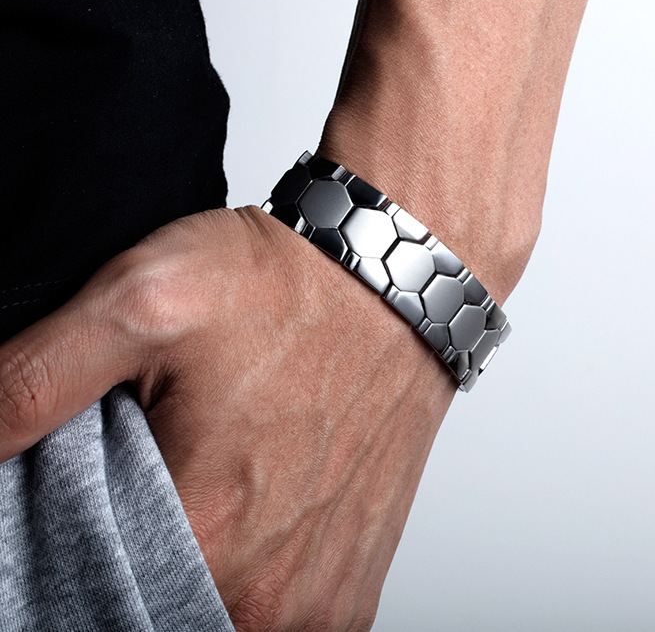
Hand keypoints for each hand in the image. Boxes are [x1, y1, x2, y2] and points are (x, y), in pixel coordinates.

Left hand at [0, 205, 456, 629]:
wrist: (396, 279)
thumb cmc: (290, 287)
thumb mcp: (141, 300)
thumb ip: (30, 382)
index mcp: (203, 532)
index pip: (72, 600)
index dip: (62, 549)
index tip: (94, 490)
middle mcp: (268, 591)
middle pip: (145, 612)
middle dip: (128, 557)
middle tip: (161, 472)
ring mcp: (319, 598)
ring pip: (212, 622)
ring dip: (191, 572)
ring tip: (212, 486)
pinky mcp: (352, 585)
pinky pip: (275, 622)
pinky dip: (245, 585)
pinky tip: (252, 516)